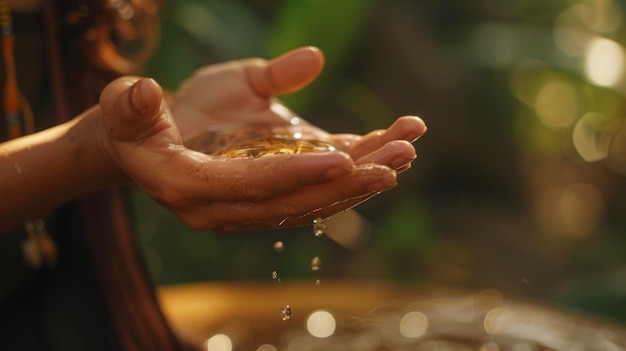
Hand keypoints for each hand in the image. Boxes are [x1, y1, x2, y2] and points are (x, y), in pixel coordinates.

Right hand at [98, 47, 425, 231]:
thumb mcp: (131, 105)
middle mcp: (224, 209)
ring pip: (314, 199)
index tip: (344, 156)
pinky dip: (352, 171)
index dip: (297, 173)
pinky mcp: (269, 193)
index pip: (252, 187)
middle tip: (400, 154)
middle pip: (296, 200)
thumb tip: (148, 88)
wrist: (145, 144)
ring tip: (408, 147)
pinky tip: (388, 148)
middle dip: (349, 179)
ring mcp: (250, 206)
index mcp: (189, 188)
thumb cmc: (138, 120)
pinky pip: (315, 189)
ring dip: (362, 177)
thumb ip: (135, 104)